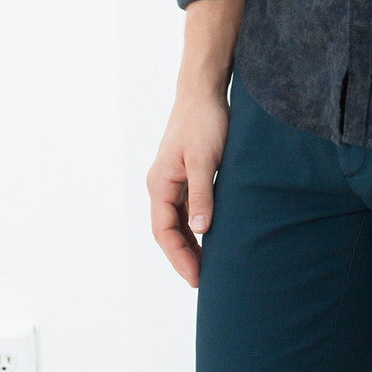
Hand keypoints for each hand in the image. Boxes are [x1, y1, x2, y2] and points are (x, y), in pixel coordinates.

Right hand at [147, 88, 228, 285]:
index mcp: (160, 184)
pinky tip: (212, 236)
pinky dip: (196, 226)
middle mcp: (162, 185)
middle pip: (168, 231)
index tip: (197, 278)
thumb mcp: (204, 159)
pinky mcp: (186, 174)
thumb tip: (200, 230)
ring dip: (190, 244)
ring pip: (177, 221)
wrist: (204, 91)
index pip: (164, 231)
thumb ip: (202, 194)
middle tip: (204, 281)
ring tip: (209, 266)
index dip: (180, 257)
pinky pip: (187, 208)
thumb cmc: (204, 122)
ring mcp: (173, 180)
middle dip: (183, 257)